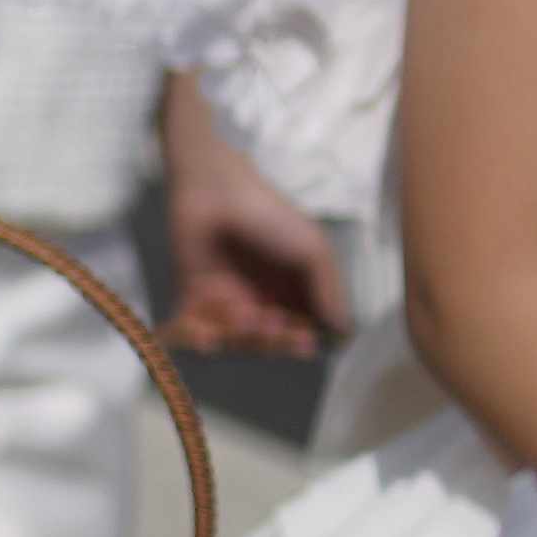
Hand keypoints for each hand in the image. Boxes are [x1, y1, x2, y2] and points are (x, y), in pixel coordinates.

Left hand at [156, 89, 344, 361]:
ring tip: (243, 315)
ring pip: (236, 342)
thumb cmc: (270, 217)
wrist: (213, 193)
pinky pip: (195, 334)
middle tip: (273, 324)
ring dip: (241, 337)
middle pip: (271, 342)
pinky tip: (206, 337)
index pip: (303, 331)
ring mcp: (228, 303)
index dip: (304, 342)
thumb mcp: (313, 249)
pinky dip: (199, 341)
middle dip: (274, 342)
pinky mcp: (193, 300)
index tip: (306, 340)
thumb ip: (329, 290)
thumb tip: (344, 332)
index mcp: (294, 291)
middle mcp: (263, 302)